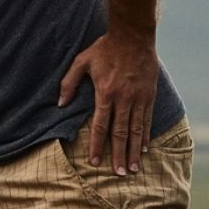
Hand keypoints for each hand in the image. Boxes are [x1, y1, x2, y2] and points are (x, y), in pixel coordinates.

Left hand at [57, 29, 158, 175]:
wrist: (133, 34)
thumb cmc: (105, 48)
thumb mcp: (81, 61)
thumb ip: (68, 83)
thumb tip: (59, 104)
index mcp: (105, 93)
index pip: (100, 126)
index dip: (97, 146)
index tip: (95, 162)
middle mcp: (124, 98)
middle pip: (120, 133)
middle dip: (119, 155)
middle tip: (119, 174)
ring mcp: (138, 97)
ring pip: (136, 129)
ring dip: (134, 150)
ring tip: (133, 168)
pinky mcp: (149, 94)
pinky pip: (147, 119)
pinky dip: (146, 134)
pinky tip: (145, 147)